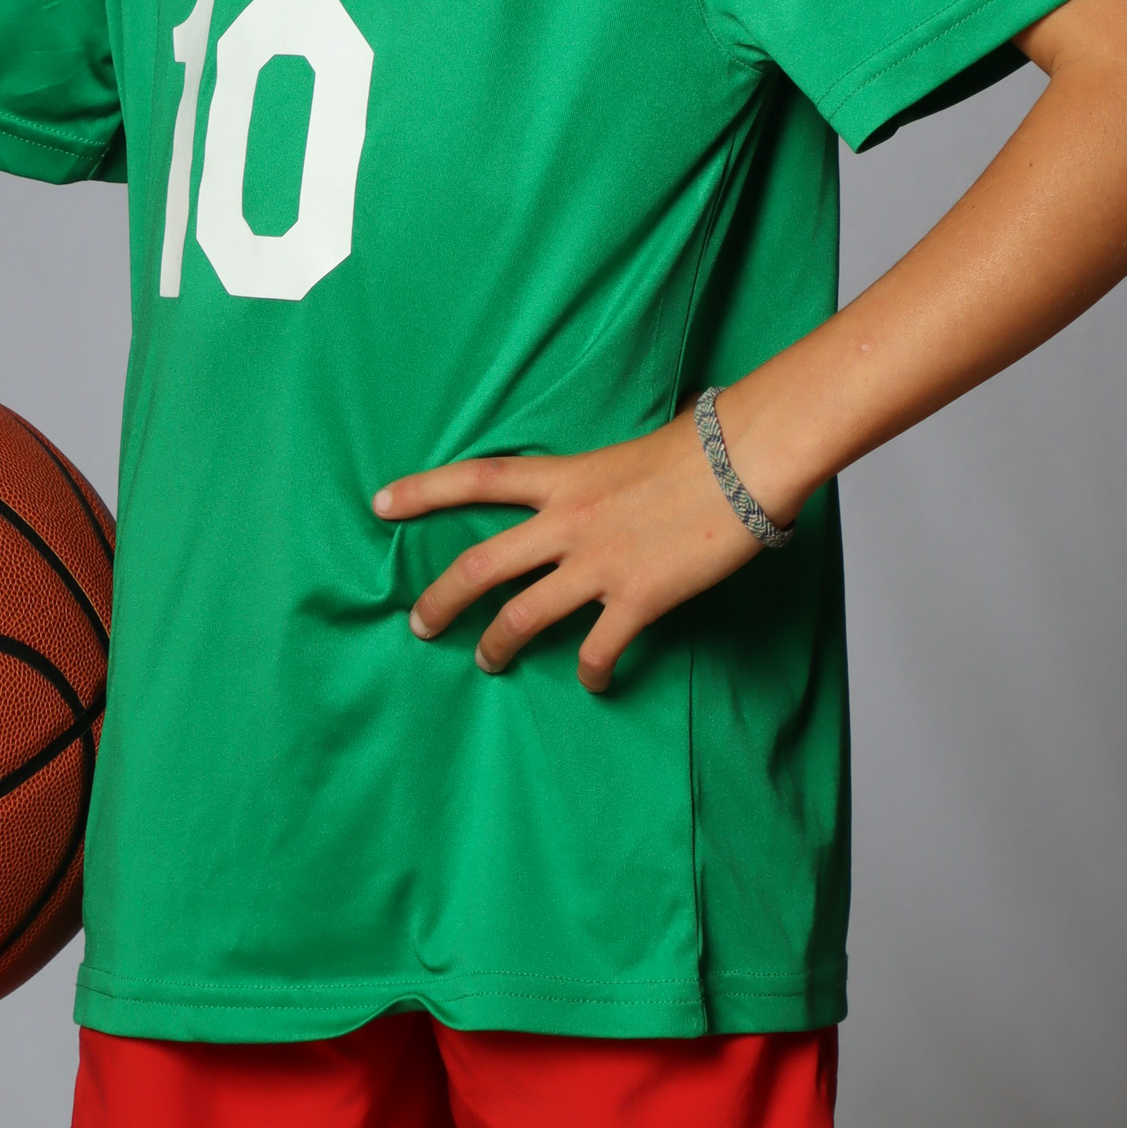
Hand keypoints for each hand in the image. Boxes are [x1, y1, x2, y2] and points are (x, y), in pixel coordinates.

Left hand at [373, 408, 771, 692]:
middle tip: (419, 625)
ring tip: (487, 661)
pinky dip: (590, 673)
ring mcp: (598, 564)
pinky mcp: (636, 599)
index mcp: (563, 477)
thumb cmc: (701, 445)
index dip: (422, 492)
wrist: (745, 461)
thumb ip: (595, 480)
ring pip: (522, 618)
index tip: (380, 504)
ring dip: (497, 646)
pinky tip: (592, 682)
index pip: (476, 480)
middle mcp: (567, 522)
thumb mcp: (626, 452)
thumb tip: (594, 494)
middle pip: (479, 566)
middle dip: (440, 600)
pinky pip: (596, 651)